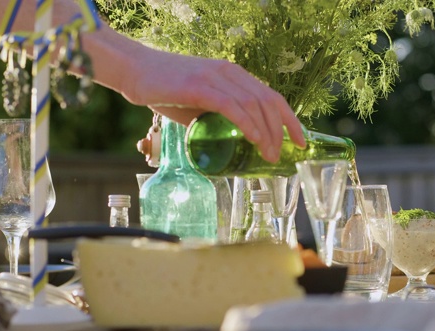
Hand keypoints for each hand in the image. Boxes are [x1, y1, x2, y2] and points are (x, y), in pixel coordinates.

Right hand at [122, 50, 305, 161]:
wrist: (134, 70)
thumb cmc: (165, 89)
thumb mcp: (198, 105)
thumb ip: (217, 119)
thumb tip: (230, 144)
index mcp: (234, 75)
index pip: (271, 96)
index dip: (290, 119)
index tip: (300, 141)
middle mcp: (229, 73)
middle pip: (268, 102)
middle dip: (280, 131)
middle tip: (280, 156)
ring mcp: (215, 77)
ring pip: (252, 104)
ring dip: (265, 132)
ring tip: (268, 154)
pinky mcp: (199, 85)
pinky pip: (230, 105)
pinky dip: (246, 123)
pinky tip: (254, 138)